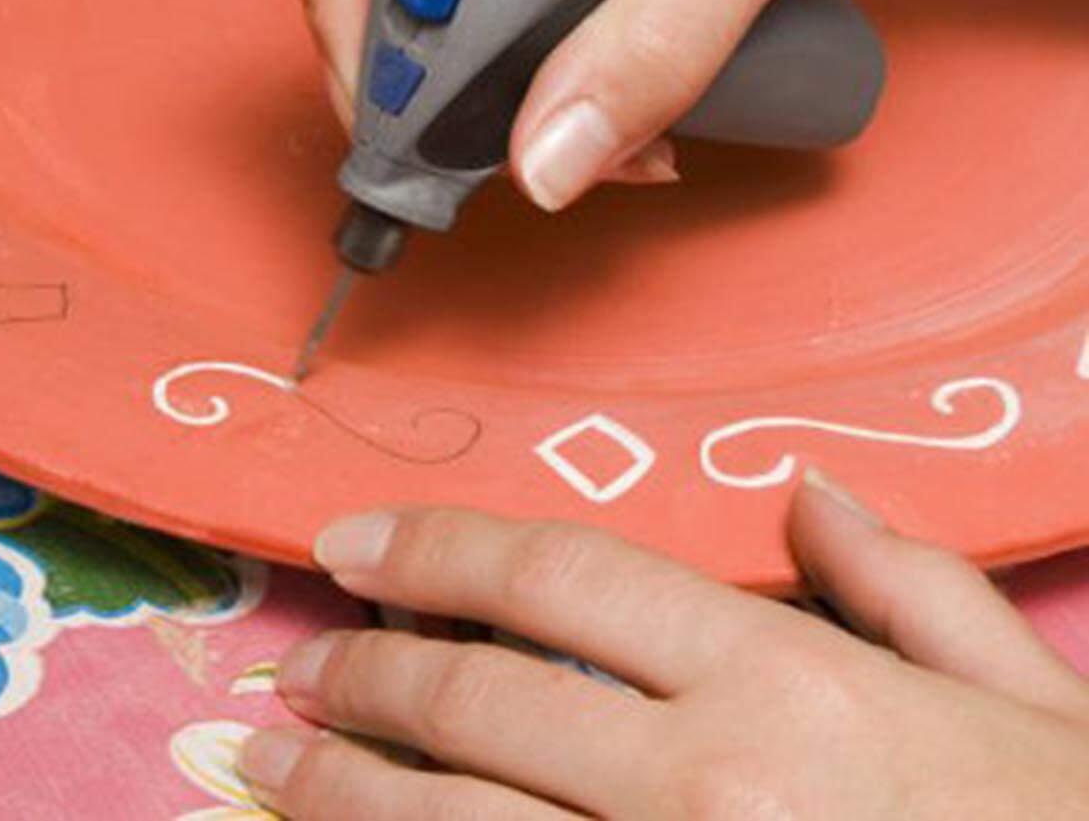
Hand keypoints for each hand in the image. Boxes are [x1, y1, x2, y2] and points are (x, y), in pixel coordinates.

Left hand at [239, 477, 1088, 817]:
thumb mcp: (1025, 703)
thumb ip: (902, 583)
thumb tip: (804, 495)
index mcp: (791, 682)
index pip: (562, 575)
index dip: (437, 548)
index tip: (351, 545)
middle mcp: (712, 783)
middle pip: (484, 697)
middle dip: (369, 673)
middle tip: (302, 663)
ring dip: (345, 791)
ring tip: (273, 760)